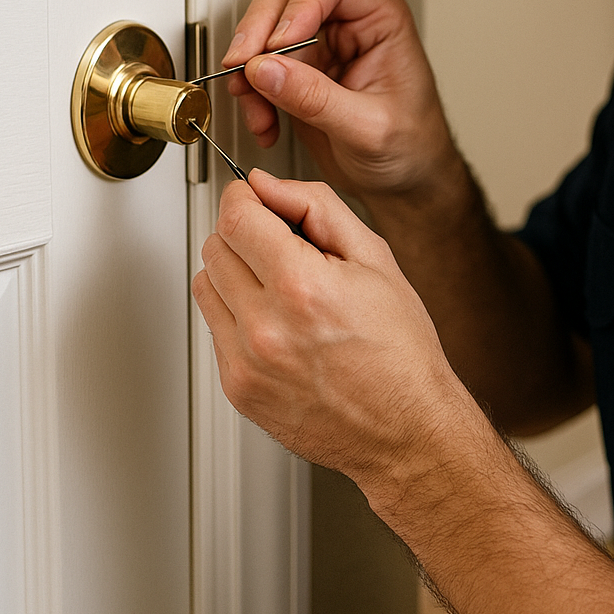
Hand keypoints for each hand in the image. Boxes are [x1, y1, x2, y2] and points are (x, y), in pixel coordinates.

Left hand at [191, 171, 467, 483]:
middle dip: (245, 234)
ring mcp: (246, 363)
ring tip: (282, 288)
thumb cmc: (402, 351)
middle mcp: (266, 328)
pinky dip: (240, 317)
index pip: (235, 215)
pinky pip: (215, 329)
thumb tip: (266, 184)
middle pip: (215, 246)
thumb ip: (316, 205)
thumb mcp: (375, 257)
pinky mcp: (238, 389)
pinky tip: (281, 325)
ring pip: (206, 285)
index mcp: (302, 286)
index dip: (246, 197)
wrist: (407, 429)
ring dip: (235, 274)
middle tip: (283, 247)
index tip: (258, 200)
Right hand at [222, 0, 457, 201]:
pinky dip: (252, 95)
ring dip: (250, 69)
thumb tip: (265, 69)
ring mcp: (321, 49)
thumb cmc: (413, 148)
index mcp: (381, 20)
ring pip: (266, 31)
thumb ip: (316, 98)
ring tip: (255, 108)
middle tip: (243, 66)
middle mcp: (349, 26)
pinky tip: (264, 124)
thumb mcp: (369, 128)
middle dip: (259, 30)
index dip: (299, 4)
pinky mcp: (300, 76)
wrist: (407, 184)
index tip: (278, 44)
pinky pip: (260, 70)